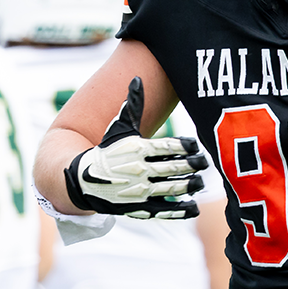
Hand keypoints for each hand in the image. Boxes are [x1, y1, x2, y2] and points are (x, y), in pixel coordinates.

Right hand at [63, 78, 207, 219]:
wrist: (83, 181)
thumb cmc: (106, 151)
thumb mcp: (118, 128)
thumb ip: (132, 105)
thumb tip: (137, 79)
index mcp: (137, 150)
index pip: (168, 146)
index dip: (186, 145)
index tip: (196, 145)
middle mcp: (140, 170)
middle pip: (173, 167)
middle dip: (193, 164)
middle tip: (205, 162)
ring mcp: (140, 191)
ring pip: (172, 188)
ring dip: (190, 185)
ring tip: (200, 182)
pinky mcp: (139, 208)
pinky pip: (164, 209)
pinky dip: (181, 210)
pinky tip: (195, 207)